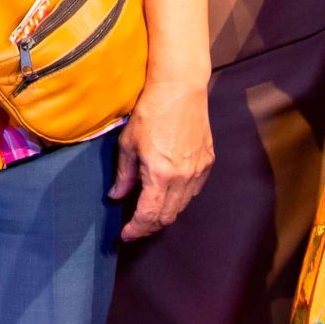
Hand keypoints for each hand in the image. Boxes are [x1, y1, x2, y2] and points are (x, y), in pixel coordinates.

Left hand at [110, 78, 211, 239]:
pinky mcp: (208, 163)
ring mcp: (198, 171)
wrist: (180, 89)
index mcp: (160, 174)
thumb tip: (117, 196)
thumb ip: (124, 174)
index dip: (136, 229)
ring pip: (181, 207)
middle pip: (167, 217)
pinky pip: (193, 192)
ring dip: (164, 214)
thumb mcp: (128, 143)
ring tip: (148, 212)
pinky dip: (179, 199)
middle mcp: (183, 178)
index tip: (125, 234)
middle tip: (135, 227)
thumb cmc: (150, 112)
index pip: (149, 216)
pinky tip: (167, 193)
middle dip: (149, 227)